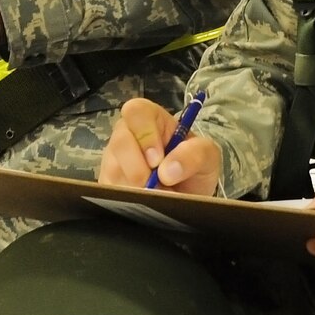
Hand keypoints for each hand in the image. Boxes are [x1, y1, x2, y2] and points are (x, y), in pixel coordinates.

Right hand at [99, 97, 220, 193]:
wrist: (188, 200)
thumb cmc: (194, 169)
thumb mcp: (207, 157)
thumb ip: (195, 154)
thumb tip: (167, 171)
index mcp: (150, 120)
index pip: (136, 111)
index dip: (145, 134)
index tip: (157, 160)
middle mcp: (127, 136)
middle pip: (120, 143)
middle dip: (138, 168)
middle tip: (154, 184)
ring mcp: (114, 161)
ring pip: (113, 171)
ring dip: (136, 188)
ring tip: (156, 196)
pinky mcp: (107, 184)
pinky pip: (110, 192)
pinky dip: (128, 201)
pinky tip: (143, 203)